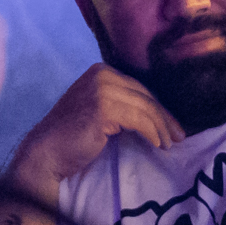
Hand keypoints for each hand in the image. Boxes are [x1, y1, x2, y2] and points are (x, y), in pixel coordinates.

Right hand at [11, 64, 184, 193]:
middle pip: (145, 95)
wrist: (46, 153)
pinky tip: (157, 144)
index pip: (139, 87)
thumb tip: (156, 113)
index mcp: (100, 71)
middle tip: (179, 136)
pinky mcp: (103, 107)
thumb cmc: (72, 138)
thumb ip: (120, 104)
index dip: (159, 107)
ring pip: (145, 107)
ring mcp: (101, 89)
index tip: (172, 126)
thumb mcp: (98, 110)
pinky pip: (139, 119)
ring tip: (170, 144)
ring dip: (161, 127)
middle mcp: (101, 74)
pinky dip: (152, 132)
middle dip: (165, 117)